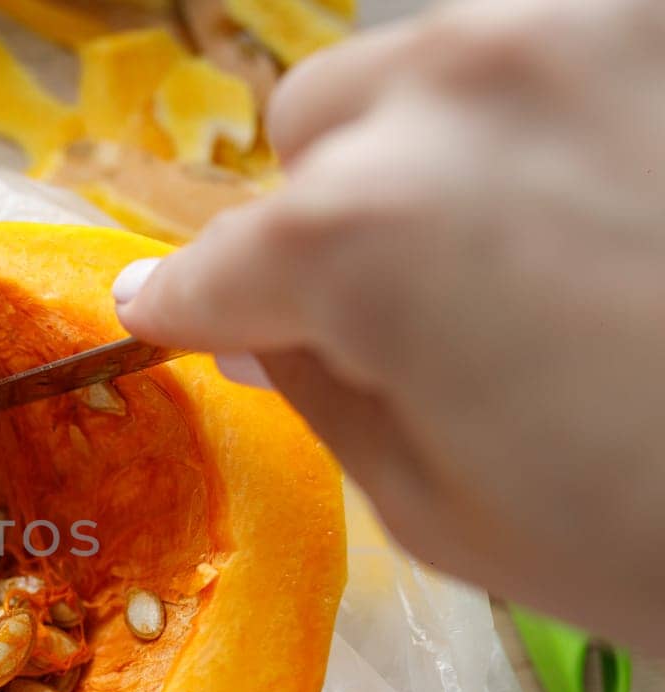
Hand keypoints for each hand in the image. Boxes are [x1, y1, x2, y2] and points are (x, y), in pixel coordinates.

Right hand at [114, 0, 664, 652]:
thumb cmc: (662, 537)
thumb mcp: (438, 508)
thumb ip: (316, 387)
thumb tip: (257, 320)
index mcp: (366, 233)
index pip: (215, 265)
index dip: (188, 307)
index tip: (177, 319)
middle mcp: (460, 86)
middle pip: (314, 128)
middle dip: (329, 212)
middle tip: (410, 302)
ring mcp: (590, 24)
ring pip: (434, 66)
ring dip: (441, 148)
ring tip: (543, 249)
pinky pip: (560, 51)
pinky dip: (558, 117)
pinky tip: (625, 205)